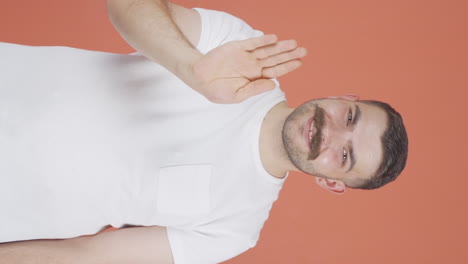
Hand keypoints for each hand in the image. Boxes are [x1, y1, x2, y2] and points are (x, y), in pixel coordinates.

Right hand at [189, 34, 306, 103]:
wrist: (199, 79)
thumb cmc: (217, 91)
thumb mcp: (238, 95)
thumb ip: (255, 89)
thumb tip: (273, 84)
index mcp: (254, 78)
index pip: (275, 71)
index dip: (288, 66)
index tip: (300, 62)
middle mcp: (252, 65)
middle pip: (274, 59)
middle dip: (289, 54)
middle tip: (304, 50)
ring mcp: (245, 56)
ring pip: (266, 50)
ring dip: (279, 47)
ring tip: (293, 43)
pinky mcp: (236, 48)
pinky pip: (252, 43)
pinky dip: (262, 40)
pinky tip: (273, 38)